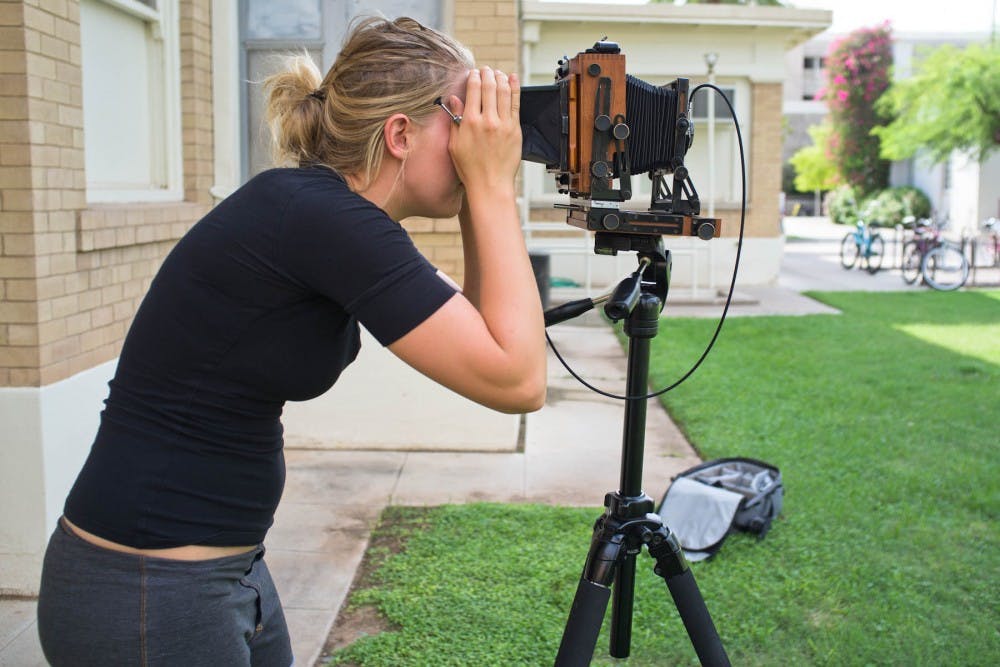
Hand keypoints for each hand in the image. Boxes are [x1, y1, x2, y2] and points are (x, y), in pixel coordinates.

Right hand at [447, 67, 521, 195]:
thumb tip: (453, 99)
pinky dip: (514, 88)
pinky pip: (515, 103)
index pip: (473, 90)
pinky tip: (512, 79)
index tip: (473, 73)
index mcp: (469, 123)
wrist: (490, 184)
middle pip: (489, 87)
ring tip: (497, 73)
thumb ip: (455, 119)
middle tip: (486, 69)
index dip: (473, 77)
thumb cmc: (470, 168)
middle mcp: (487, 120)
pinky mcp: (515, 129)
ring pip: (503, 92)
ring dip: (500, 78)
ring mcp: (503, 124)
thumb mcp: (455, 144)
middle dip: (487, 74)